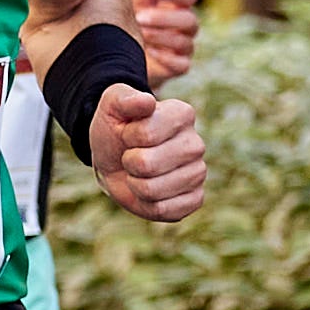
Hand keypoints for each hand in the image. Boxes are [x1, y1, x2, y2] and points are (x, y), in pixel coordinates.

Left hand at [91, 86, 205, 223]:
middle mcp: (196, 144)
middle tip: (131, 156)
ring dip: (134, 185)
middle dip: (128, 163)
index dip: (128, 137)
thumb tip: (146, 103)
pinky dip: (146, 205)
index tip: (129, 133)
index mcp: (182, 114)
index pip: (146, 134)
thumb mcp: (111, 107)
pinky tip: (148, 192)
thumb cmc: (116, 129)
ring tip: (138, 173)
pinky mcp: (195, 199)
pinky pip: (165, 211)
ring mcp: (198, 173)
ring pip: (153, 190)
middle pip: (147, 165)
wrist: (115, 159)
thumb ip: (124, 98)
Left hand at [132, 0, 199, 84]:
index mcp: (178, 6)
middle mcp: (185, 26)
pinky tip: (150, 52)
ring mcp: (184, 48)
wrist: (125, 56)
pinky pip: (182, 64)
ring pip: (185, 42)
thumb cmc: (135, 21)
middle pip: (189, 20)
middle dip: (165, 18)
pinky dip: (167, 58)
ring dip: (162, 37)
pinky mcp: (178, 67)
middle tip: (140, 17)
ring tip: (140, 35)